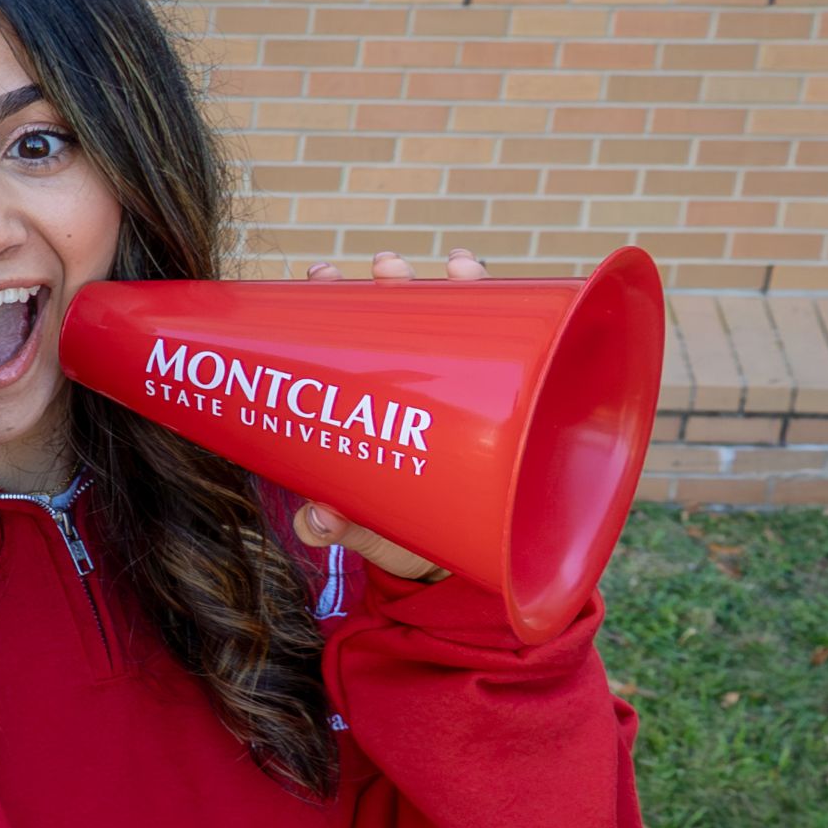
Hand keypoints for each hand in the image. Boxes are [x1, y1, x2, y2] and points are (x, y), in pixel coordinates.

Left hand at [288, 248, 487, 579]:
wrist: (459, 560)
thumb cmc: (402, 532)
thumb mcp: (369, 527)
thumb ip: (340, 526)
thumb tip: (317, 521)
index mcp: (368, 400)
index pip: (347, 338)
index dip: (332, 301)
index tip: (319, 274)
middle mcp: (412, 384)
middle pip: (399, 317)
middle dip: (394, 282)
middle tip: (388, 267)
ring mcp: (457, 390)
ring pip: (456, 325)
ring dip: (454, 286)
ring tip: (455, 268)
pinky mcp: (501, 405)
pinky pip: (509, 353)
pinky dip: (509, 313)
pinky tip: (497, 285)